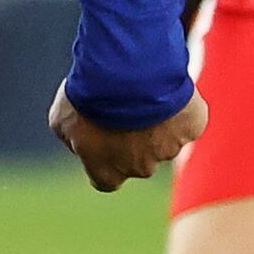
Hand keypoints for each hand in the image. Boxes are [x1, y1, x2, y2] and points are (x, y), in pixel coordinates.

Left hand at [50, 87, 207, 191]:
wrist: (125, 73)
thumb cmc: (89, 97)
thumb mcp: (62, 118)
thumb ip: (70, 137)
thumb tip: (77, 141)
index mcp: (108, 172)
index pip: (107, 180)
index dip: (106, 162)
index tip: (104, 142)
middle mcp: (141, 168)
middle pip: (139, 160)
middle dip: (134, 138)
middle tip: (124, 108)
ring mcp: (169, 149)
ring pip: (165, 139)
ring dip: (157, 120)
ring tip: (143, 91)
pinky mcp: (192, 128)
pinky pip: (187, 119)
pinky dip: (180, 107)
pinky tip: (165, 88)